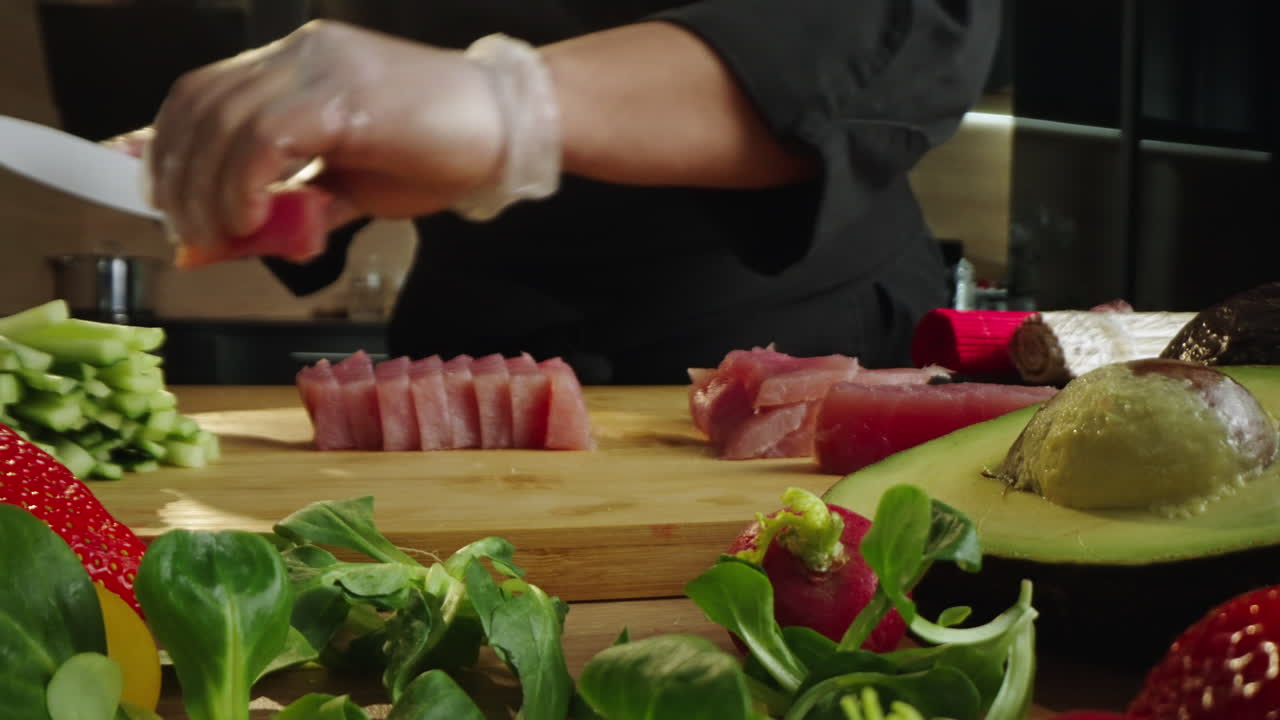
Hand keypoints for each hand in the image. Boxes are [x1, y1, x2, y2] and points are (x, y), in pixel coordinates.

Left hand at [144, 20, 503, 244]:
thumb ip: (299, 203)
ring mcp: (319, 68)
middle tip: (192, 235)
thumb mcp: (353, 185)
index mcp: (296, 63)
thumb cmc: (440, 153)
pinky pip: (264, 140)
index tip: (167, 203)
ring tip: (222, 237)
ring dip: (208, 192)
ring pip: (224, 123)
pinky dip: (245, 186)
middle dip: (179, 179)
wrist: (510, 128)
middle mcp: (299, 53)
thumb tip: (247, 241)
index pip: (203, 93)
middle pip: (200, 106)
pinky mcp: (342, 97)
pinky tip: (255, 220)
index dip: (168, 148)